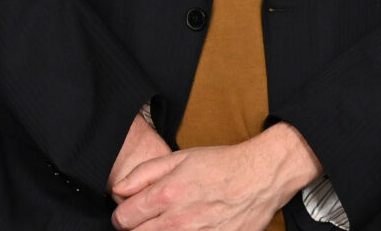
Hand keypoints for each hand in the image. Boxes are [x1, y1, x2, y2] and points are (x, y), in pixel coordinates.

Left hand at [110, 122, 321, 230]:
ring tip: (173, 222)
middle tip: (151, 219)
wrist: (261, 176)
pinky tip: (190, 227)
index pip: (123, 219)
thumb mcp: (180, 157)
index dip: (124, 215)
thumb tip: (118, 190)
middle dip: (138, 227)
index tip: (132, 212)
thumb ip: (144, 173)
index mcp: (166, 195)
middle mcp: (177, 221)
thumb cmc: (221, 165)